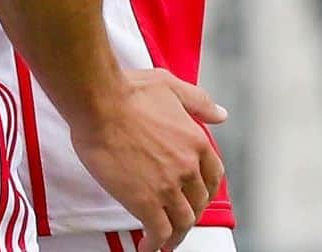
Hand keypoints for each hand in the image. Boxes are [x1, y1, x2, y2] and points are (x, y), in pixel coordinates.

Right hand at [69, 68, 226, 250]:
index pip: (213, 175)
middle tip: (178, 219)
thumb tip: (220, 114)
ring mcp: (168, 186)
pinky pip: (159, 234)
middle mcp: (187, 166)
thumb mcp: (171, 86)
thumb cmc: (128, 92)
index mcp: (195, 140)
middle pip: (198, 202)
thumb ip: (198, 102)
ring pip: (182, 223)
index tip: (197, 197)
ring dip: (175, 235)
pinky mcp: (145, 202)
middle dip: (190, 213)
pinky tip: (147, 246)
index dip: (206, 190)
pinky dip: (156, 245)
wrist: (100, 104)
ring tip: (164, 241)